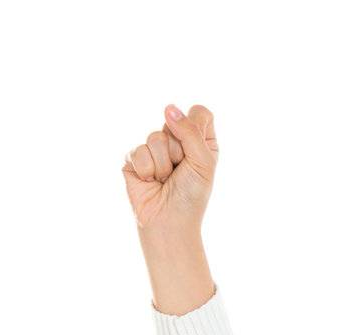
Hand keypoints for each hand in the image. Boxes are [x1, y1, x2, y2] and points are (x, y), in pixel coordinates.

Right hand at [122, 104, 218, 238]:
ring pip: (155, 137)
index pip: (200, 114)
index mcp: (200, 141)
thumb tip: (169, 108)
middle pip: (174, 122)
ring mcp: (154, 148)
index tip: (196, 152)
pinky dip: (147, 171)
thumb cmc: (190, 197)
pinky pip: (139, 151)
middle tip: (179, 172)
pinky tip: (150, 182)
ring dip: (163, 164)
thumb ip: (191, 132)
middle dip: (178, 150)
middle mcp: (177, 141)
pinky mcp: (134, 158)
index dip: (196, 128)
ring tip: (164, 180)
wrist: (168, 223)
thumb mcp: (203, 163)